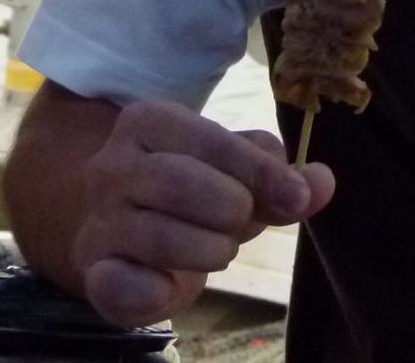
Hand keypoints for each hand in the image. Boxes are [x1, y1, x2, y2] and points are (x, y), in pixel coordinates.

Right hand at [73, 101, 333, 325]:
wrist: (117, 226)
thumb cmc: (191, 190)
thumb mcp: (236, 172)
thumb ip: (281, 176)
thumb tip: (321, 183)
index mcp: (151, 122)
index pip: (212, 142)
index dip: (262, 174)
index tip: (296, 198)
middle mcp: (114, 166)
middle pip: (181, 184)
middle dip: (231, 209)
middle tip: (239, 223)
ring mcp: (99, 220)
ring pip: (161, 236)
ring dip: (209, 251)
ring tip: (216, 249)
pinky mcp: (93, 272)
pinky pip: (117, 286)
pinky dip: (152, 292)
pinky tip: (167, 286)